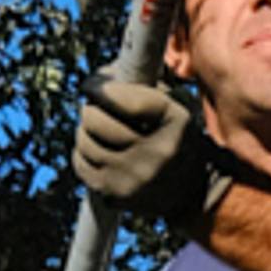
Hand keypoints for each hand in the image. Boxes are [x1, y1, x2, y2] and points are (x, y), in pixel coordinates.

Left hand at [76, 68, 231, 236]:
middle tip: (94, 108)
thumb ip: (146, 82)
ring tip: (97, 130)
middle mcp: (155, 154)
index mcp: (175, 123)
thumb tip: (101, 76)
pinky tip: (97, 150)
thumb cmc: (175, 135)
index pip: (126, 101)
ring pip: (85, 141)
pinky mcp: (115, 195)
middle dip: (90, 109)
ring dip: (85, 131)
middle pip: (96, 120)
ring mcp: (133, 178)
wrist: (190, 189)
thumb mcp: (176, 104)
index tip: (91, 85)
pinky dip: (83, 153)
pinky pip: (80, 163)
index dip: (101, 89)